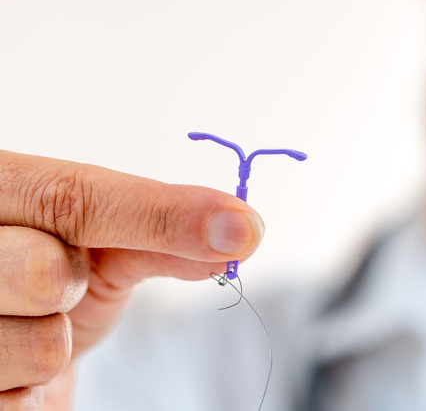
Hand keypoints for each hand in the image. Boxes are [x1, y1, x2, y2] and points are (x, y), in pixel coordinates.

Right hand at [0, 150, 263, 409]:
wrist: (8, 348)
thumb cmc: (56, 282)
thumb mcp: (103, 246)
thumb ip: (161, 231)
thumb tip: (241, 230)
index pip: (72, 197)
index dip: (160, 215)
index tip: (241, 229)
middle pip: (43, 271)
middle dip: (71, 286)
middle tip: (60, 286)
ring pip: (42, 345)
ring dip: (56, 344)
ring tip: (33, 327)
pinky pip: (23, 402)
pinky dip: (36, 392)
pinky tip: (15, 369)